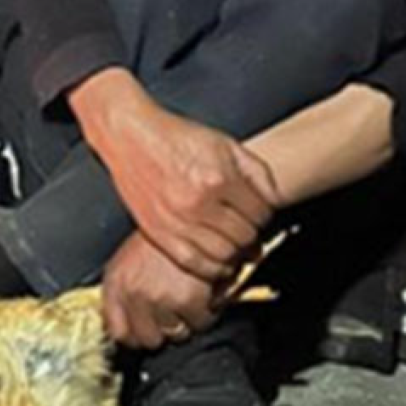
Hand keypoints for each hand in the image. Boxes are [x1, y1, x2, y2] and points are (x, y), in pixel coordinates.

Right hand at [71, 70, 280, 281]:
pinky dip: (212, 269)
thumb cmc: (176, 137)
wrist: (130, 136)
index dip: (266, 215)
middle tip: (250, 231)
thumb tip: (275, 200)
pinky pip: (194, 264)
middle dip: (253, 235)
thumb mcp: (224, 143)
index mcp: (218, 178)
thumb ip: (256, 170)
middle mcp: (199, 203)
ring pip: (224, 255)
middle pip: (245, 237)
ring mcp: (177, 221)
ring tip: (237, 247)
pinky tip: (219, 264)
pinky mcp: (159, 233)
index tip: (260, 214)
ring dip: (236, 255)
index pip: (260, 213)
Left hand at [101, 230, 217, 348]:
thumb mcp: (131, 258)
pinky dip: (207, 311)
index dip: (136, 334)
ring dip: (187, 320)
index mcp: (114, 282)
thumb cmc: (163, 234)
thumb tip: (131, 323)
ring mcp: (158, 297)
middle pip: (148, 339)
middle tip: (174, 310)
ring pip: (176, 333)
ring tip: (190, 297)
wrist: (188, 210)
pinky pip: (200, 323)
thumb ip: (127, 291)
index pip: (118, 333)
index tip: (147, 330)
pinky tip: (204, 293)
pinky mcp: (185, 298)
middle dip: (164, 329)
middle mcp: (132, 292)